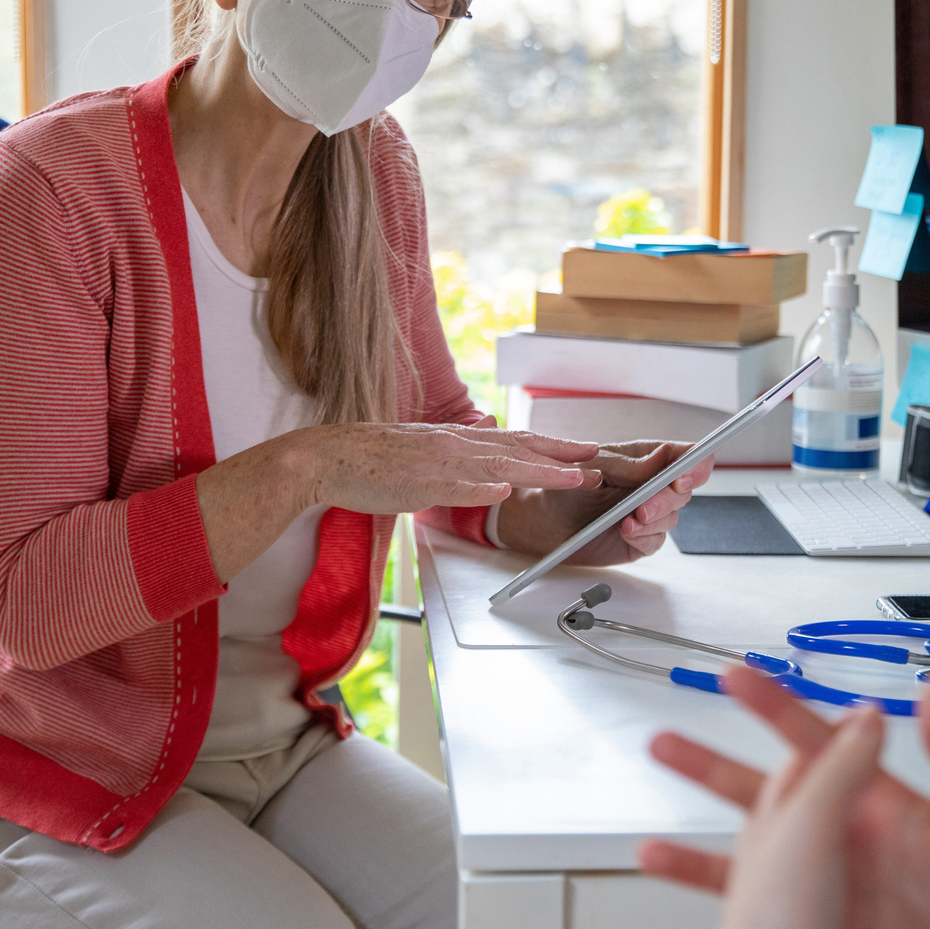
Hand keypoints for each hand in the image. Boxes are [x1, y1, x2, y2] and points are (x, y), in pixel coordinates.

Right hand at [198, 423, 598, 580]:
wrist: (329, 455)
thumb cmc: (374, 460)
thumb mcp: (425, 455)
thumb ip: (458, 459)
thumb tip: (489, 470)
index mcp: (458, 439)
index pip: (517, 441)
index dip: (555, 446)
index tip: (586, 450)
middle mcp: (456, 443)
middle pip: (520, 448)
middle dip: (564, 455)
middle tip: (601, 460)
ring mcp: (439, 462)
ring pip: (499, 464)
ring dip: (540, 471)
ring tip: (574, 476)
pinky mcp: (418, 480)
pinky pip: (454, 485)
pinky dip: (481, 486)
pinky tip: (505, 489)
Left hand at [496, 439, 714, 563]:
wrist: (545, 519)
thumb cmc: (567, 485)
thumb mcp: (595, 466)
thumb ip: (630, 465)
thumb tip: (663, 458)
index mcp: (647, 459)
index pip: (685, 456)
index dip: (696, 464)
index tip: (688, 474)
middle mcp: (652, 486)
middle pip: (683, 490)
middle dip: (668, 498)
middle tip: (646, 505)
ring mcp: (649, 513)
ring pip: (672, 517)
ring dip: (654, 519)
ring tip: (630, 520)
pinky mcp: (640, 539)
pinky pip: (656, 540)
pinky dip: (645, 536)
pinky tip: (627, 531)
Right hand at [638, 664, 929, 928]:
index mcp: (881, 803)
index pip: (818, 743)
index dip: (775, 706)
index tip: (739, 677)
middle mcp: (846, 838)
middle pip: (765, 792)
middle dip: (712, 765)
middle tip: (667, 742)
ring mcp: (830, 884)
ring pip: (750, 852)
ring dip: (699, 838)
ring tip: (649, 834)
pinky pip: (758, 912)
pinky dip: (718, 905)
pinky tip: (690, 903)